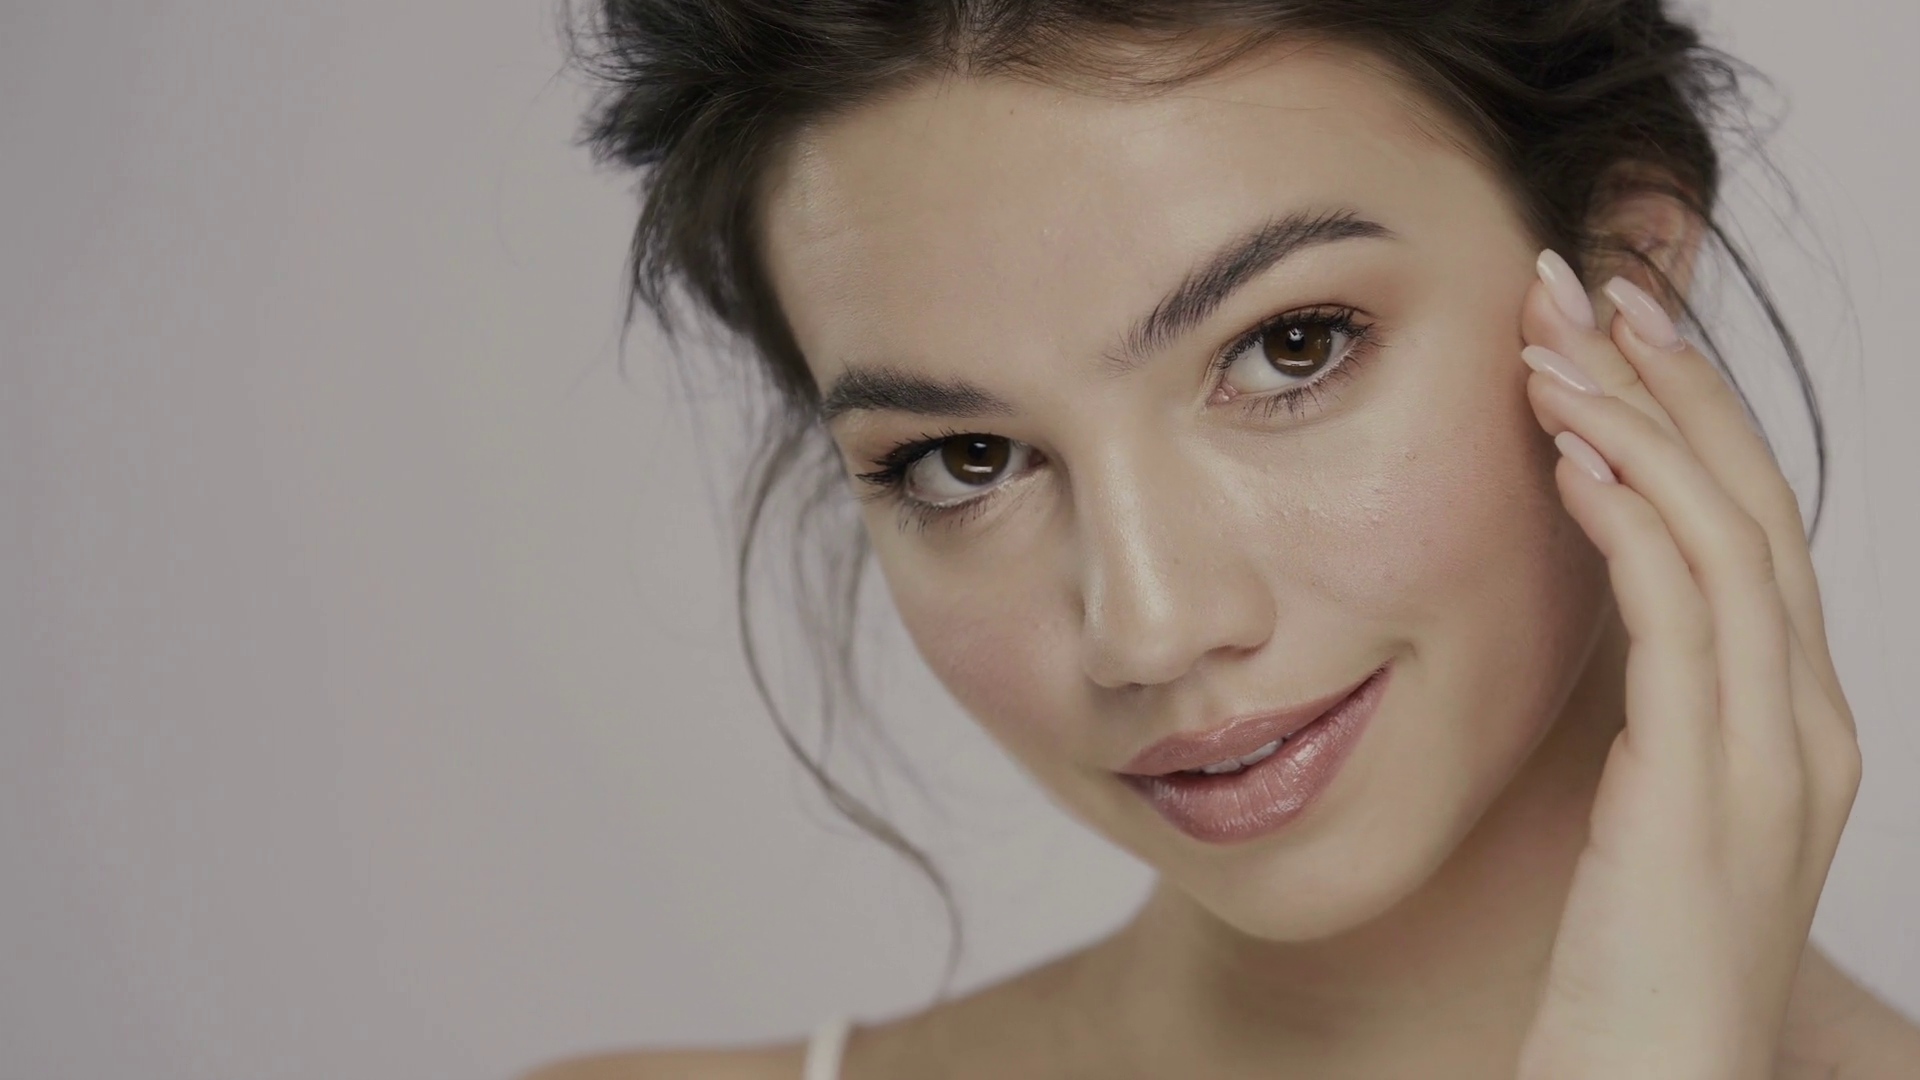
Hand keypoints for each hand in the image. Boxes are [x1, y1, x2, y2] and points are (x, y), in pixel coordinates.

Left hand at [1509, 251, 1861, 1079]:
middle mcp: (1806, 720)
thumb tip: (1586, 608)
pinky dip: (1632, 517)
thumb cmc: (1625, 962)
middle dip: (1674, 382)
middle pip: (1757, 503)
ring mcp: (1774, 750)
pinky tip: (1569, 455)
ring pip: (1726, 535)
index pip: (1756, 529)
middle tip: (1591, 285)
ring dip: (1638, 422)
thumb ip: (1646, 710)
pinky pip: (1683, 614)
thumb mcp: (1645, 807)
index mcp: (1793, 720)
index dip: (1695, 418)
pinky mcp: (1711, 783)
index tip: (1620, 335)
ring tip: (1555, 342)